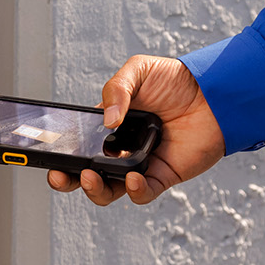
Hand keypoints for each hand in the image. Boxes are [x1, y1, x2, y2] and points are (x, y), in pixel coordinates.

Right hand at [47, 54, 226, 206]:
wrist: (214, 92)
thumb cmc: (176, 80)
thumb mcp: (139, 71)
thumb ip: (117, 89)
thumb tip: (106, 121)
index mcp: (108, 126)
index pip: (79, 145)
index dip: (62, 154)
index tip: (49, 156)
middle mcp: (121, 149)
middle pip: (88, 174)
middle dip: (69, 180)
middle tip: (59, 175)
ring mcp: (141, 165)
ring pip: (111, 190)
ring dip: (96, 190)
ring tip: (91, 176)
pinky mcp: (163, 176)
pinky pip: (143, 193)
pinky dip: (135, 191)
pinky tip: (133, 179)